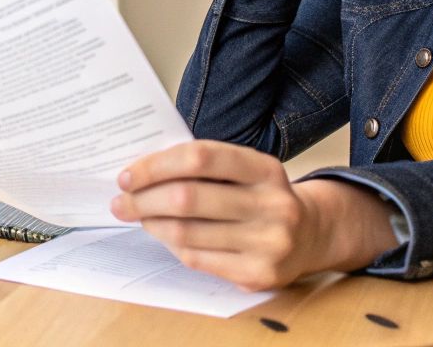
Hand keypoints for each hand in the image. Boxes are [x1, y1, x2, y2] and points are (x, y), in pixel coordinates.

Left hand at [108, 141, 338, 290]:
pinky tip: (163, 235)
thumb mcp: (245, 169)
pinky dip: (171, 245)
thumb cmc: (260, 195)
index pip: (200, 157)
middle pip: (187, 198)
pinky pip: (197, 258)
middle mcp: (272, 205)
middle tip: (121, 201)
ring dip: (151, 224)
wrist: (311, 235)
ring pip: (187, 233)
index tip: (127, 175)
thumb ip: (203, 165)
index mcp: (265, 168)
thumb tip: (140, 173)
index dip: (156, 165)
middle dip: (143, 199)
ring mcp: (268, 243)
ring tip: (137, 217)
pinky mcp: (258, 274)